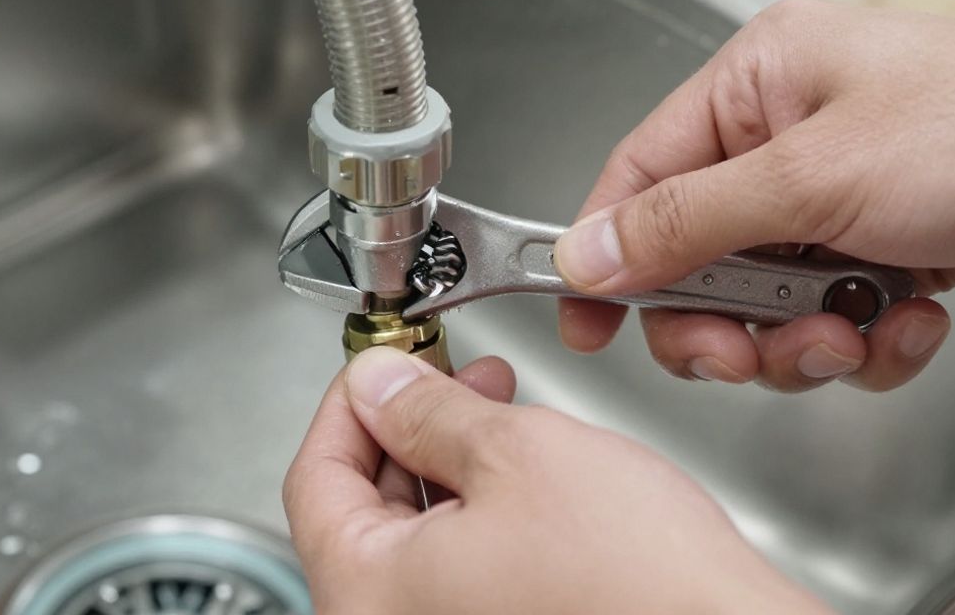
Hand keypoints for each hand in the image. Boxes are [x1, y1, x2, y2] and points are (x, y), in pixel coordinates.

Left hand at [284, 347, 826, 613]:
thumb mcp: (515, 454)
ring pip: (414, 539)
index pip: (316, 478)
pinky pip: (458, 572)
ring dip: (447, 465)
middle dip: (407, 428)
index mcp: (368, 595)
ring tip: (499, 410)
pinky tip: (523, 476)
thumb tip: (379, 384)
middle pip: (362, 510)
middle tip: (450, 375)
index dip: (348, 404)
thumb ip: (426, 411)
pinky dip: (478, 514)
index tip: (381, 363)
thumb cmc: (638, 583)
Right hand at [556, 0, 954, 391]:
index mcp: (753, 86)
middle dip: (724, 322)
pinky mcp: (882, 247)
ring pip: (760, 303)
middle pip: (695, 258)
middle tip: (746, 353)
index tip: (583, 321)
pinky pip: (829, 319)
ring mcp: (837, 198)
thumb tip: (588, 251)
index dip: (604, 254)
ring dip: (801, 340)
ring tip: (853, 331)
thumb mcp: (813, 176)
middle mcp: (785, 139)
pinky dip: (864, 340)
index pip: (638, 177)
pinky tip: (906, 322)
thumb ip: (686, 221)